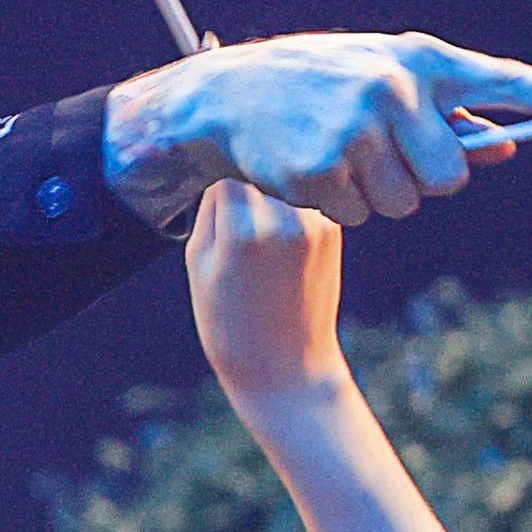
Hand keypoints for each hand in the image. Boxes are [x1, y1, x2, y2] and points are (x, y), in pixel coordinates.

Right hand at [107, 32, 531, 229]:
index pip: (500, 78)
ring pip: (405, 203)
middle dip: (420, 179)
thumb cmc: (318, 85)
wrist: (227, 94)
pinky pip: (359, 214)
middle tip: (378, 154)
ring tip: (336, 155)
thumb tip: (504, 147)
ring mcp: (357, 128)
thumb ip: (443, 115)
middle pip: (450, 176)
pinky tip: (308, 167)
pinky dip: (337, 204)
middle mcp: (393, 87)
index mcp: (418, 59)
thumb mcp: (383, 82)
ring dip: (376, 195)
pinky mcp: (321, 166)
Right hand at [186, 181, 349, 408]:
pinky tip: (277, 237)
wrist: (287, 367)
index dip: (210, 174)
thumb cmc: (229, 323)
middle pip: (256, 164)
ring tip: (254, 222)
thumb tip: (223, 164)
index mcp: (242, 229)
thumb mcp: (199, 265)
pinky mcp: (332, 228)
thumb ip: (210, 211)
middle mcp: (284, 218)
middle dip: (243, 172)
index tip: (207, 188)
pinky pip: (301, 194)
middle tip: (231, 199)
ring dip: (268, 185)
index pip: (222, 167)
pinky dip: (287, 203)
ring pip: (283, 175)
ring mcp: (314, 222)